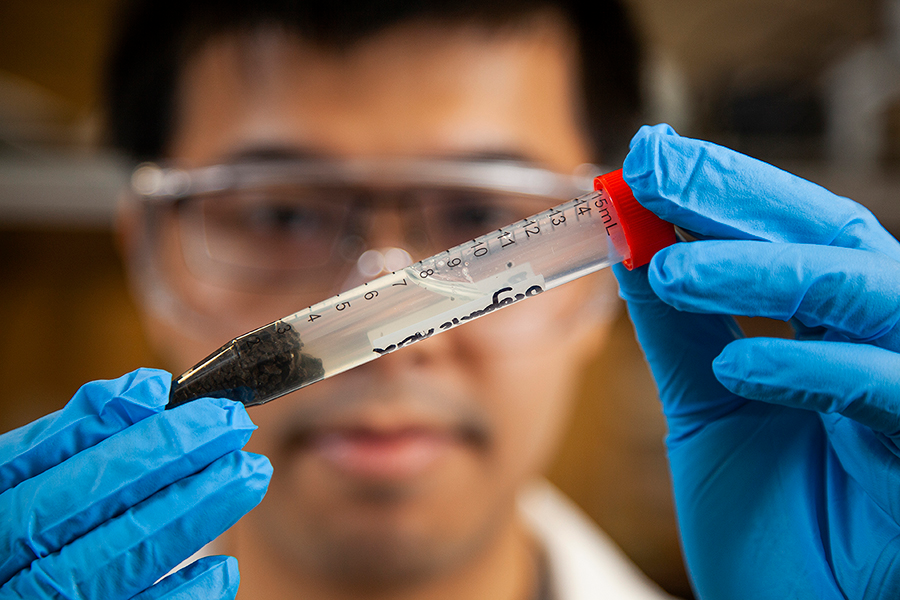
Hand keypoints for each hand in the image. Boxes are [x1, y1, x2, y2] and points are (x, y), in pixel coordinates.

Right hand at [0, 368, 271, 598]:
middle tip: (232, 425)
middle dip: (168, 455)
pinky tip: (226, 566)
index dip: (111, 423)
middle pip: (89, 502)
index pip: (46, 457)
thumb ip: (82, 434)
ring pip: (121, 557)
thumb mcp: (38, 473)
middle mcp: (7, 560)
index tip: (171, 392)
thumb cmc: (43, 524)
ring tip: (249, 474)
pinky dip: (184, 592)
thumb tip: (149, 390)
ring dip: (193, 511)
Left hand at [613, 124, 899, 598]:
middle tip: (654, 170)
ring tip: (673, 269)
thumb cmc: (767, 521)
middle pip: (834, 235)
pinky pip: (888, 391)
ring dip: (766, 269)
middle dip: (740, 198)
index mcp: (836, 327)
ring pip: (866, 293)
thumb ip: (678, 326)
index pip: (789, 231)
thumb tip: (631, 237)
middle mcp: (887, 341)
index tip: (646, 156)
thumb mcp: (708, 407)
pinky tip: (738, 366)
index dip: (722, 188)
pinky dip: (811, 369)